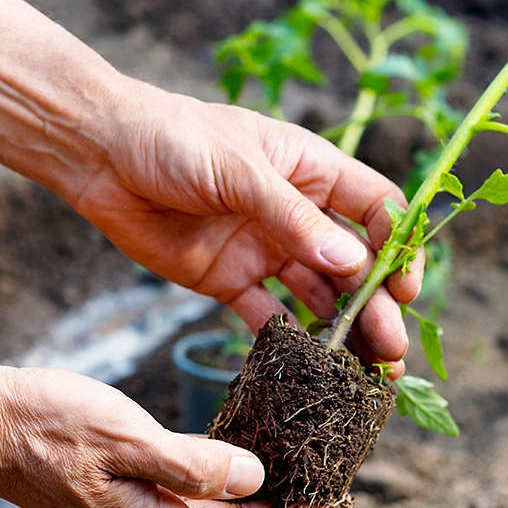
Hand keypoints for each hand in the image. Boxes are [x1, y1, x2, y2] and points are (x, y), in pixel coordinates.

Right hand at [0, 366, 334, 507]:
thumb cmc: (43, 425)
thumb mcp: (123, 436)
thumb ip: (191, 465)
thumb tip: (254, 477)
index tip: (328, 500)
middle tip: (321, 478)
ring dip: (256, 500)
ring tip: (293, 467)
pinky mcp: (128, 493)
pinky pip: (189, 499)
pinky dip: (222, 483)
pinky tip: (239, 457)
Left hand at [72, 83, 422, 373]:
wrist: (100, 155)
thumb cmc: (173, 138)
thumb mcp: (241, 170)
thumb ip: (296, 219)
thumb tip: (354, 263)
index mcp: (310, 170)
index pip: (374, 208)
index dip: (397, 246)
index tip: (406, 287)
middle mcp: (295, 212)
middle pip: (353, 262)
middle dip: (376, 302)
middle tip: (391, 347)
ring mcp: (263, 247)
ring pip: (317, 294)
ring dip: (343, 327)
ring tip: (364, 368)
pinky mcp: (228, 278)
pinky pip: (265, 313)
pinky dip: (286, 338)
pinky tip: (306, 363)